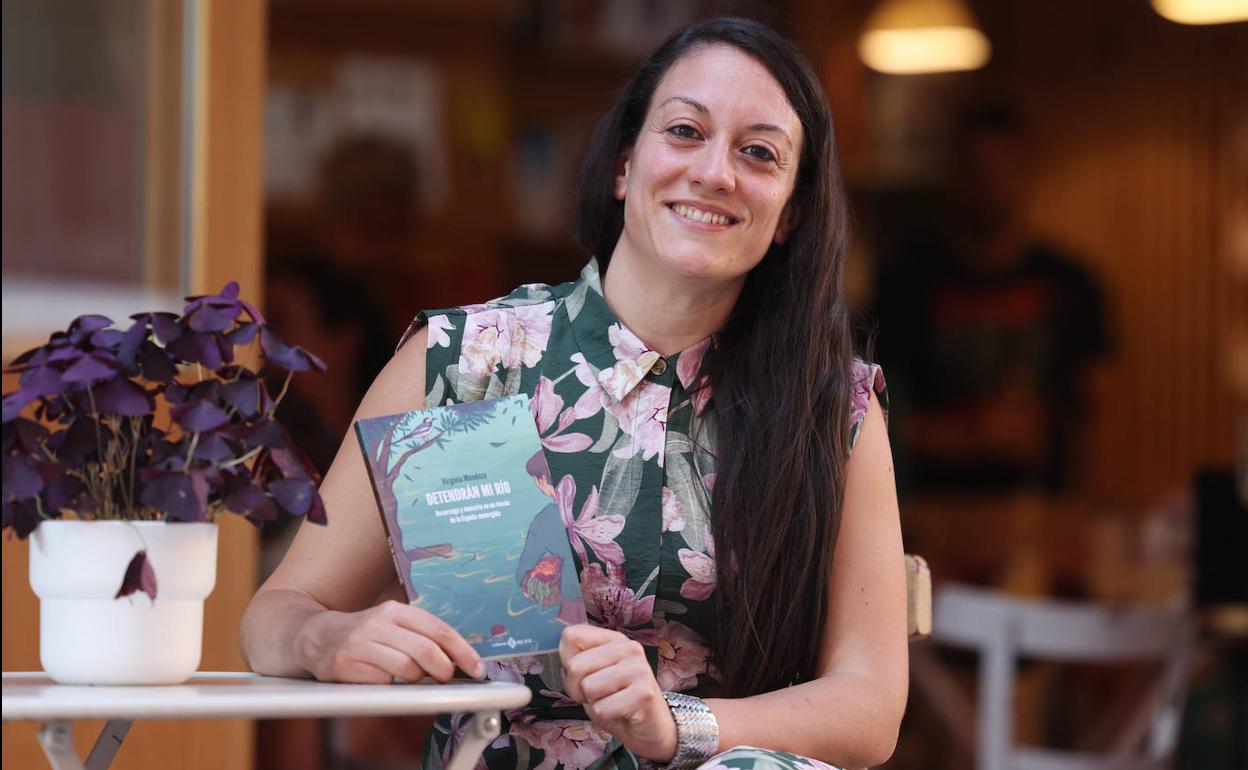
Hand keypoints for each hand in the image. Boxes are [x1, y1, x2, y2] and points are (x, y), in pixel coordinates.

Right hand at [296, 600, 484, 683]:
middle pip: (426, 651)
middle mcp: (378, 623)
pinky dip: (388, 685)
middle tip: (445, 678)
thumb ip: (422, 636)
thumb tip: (460, 659)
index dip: (463, 651)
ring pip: (406, 669)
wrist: (316, 636)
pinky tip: (380, 677)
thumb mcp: (392, 624)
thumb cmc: (366, 634)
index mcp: (396, 610)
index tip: (477, 668)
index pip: (439, 630)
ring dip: (415, 679)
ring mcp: (360, 643)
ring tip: (409, 676)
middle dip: (444, 670)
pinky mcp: (345, 663)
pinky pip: (382, 682)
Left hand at [560, 624, 677, 761]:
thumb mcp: (593, 679)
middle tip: (599, 696)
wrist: (652, 729)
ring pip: (588, 687)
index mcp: (614, 640)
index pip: (571, 636)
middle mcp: (629, 648)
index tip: (585, 676)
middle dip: (578, 689)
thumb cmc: (619, 703)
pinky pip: (602, 708)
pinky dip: (606, 717)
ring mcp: (638, 669)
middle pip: (575, 666)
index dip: (567, 663)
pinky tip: (622, 713)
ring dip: (594, 704)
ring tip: (612, 703)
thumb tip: (564, 662)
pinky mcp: (644, 693)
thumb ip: (577, 664)